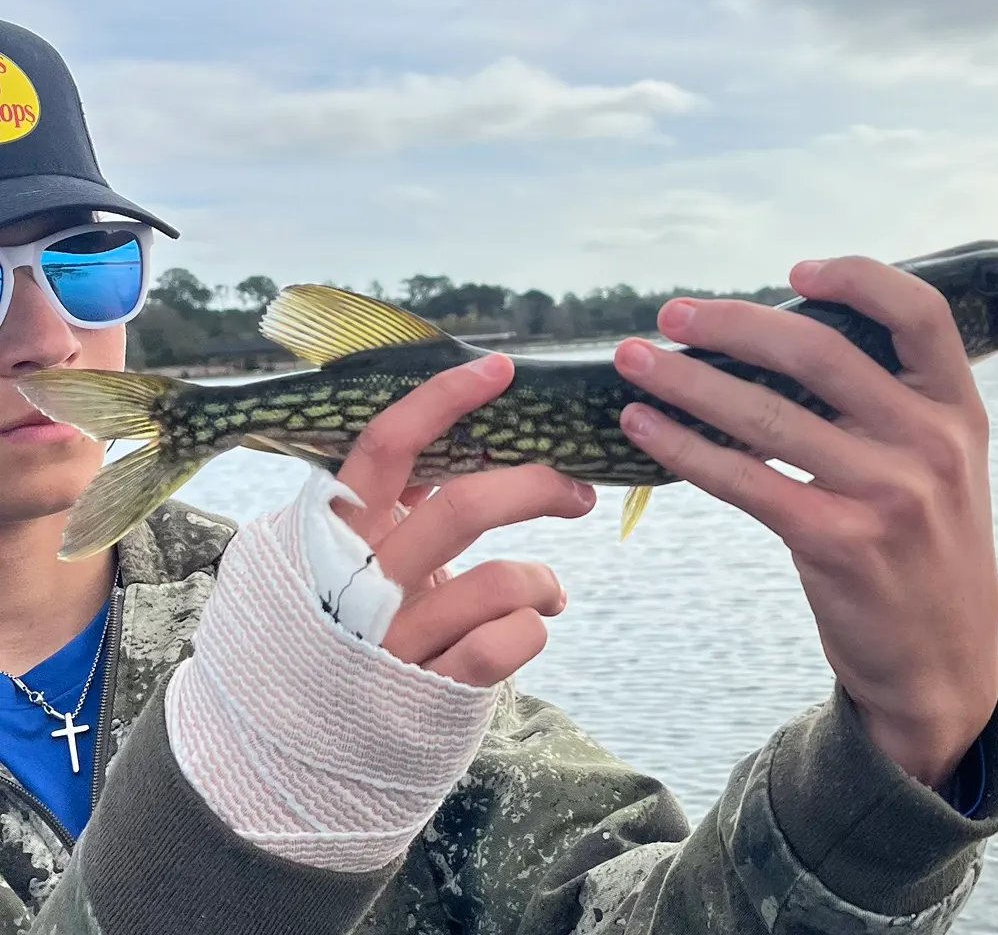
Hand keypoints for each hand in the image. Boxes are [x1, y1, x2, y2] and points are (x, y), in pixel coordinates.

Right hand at [331, 354, 596, 685]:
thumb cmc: (350, 627)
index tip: (499, 369)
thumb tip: (460, 429)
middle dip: (536, 488)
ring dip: (542, 578)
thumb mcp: (355, 558)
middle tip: (576, 491)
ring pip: (500, 581)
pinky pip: (507, 643)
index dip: (443, 400)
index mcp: (341, 532)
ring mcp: (394, 641)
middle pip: (463, 507)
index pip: (385, 445)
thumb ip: (395, 505)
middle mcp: (362, 583)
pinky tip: (532, 627)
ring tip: (550, 588)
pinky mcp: (428, 692)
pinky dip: (534, 626)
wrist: (297, 751)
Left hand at [613, 258, 997, 787]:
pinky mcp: (839, 543)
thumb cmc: (926, 545)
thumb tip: (779, 340)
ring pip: (767, 414)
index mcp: (960, 409)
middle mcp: (932, 443)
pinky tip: (645, 428)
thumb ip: (890, 403)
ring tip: (635, 362)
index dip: (856, 277)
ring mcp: (888, 494)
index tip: (792, 272)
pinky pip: (746, 480)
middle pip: (820, 352)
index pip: (919, 312)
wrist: (945, 663)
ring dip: (688, 381)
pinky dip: (686, 447)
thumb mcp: (941, 464)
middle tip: (673, 314)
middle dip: (734, 325)